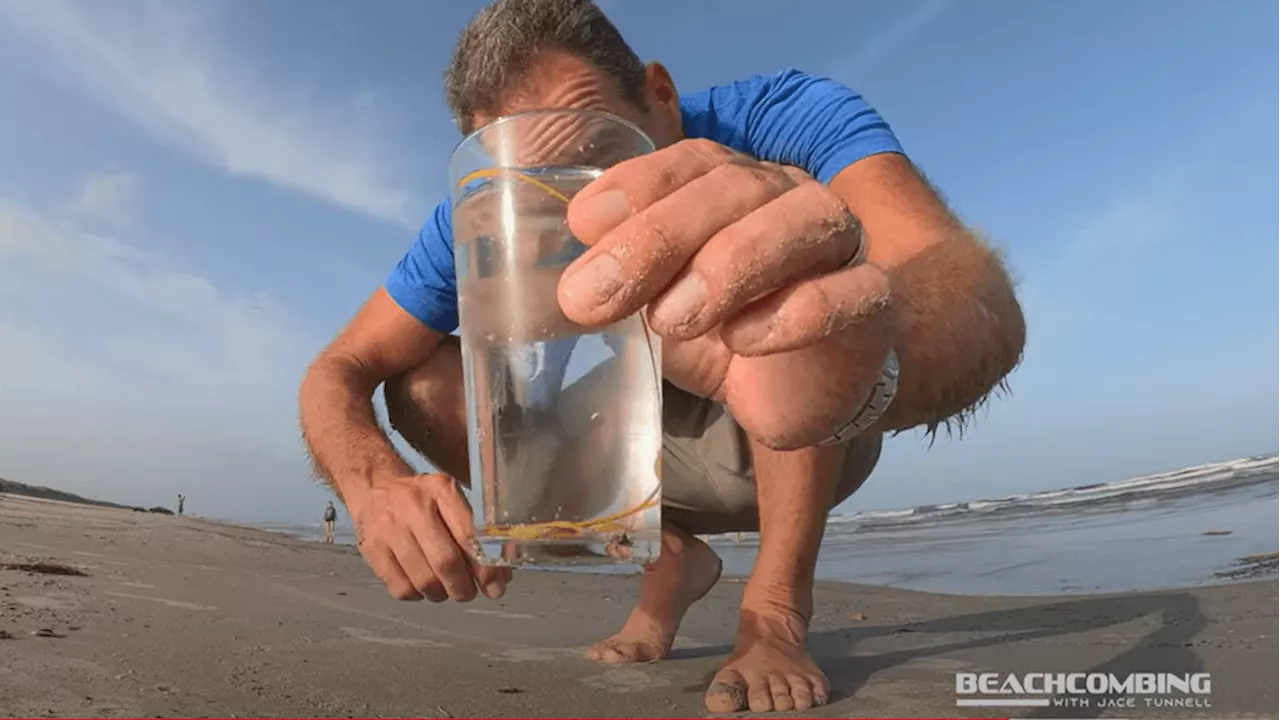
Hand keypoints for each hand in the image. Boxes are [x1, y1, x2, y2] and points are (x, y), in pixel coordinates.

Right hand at [347, 473, 510, 601]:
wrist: (374, 488)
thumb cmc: (422, 497)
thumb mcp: (450, 498)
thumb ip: (474, 531)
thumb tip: (501, 575)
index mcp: (441, 490)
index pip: (469, 535)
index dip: (486, 568)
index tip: (496, 586)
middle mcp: (414, 507)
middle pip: (446, 562)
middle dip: (464, 587)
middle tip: (469, 593)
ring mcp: (389, 529)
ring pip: (423, 580)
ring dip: (442, 594)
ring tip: (446, 589)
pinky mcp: (371, 549)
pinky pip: (400, 588)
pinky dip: (417, 595)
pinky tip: (422, 586)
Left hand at [559, 139, 892, 447]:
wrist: (806, 387)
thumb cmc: (728, 332)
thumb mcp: (659, 306)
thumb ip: (619, 286)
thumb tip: (562, 285)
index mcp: (735, 187)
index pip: (693, 161)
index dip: (638, 184)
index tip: (582, 224)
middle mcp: (788, 199)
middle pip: (733, 189)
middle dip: (658, 237)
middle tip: (595, 295)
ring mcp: (837, 245)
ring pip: (796, 224)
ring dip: (727, 266)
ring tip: (670, 320)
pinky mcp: (870, 302)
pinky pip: (849, 292)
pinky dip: (795, 313)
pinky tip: (743, 342)